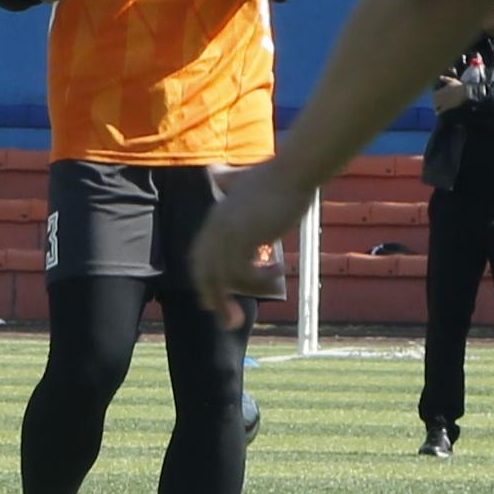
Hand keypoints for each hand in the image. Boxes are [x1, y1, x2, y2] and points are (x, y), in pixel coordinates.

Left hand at [188, 158, 323, 320]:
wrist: (293, 170)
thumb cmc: (277, 177)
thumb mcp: (245, 182)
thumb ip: (229, 181)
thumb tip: (217, 172)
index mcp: (215, 219)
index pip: (200, 259)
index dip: (206, 283)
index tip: (213, 306)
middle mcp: (216, 227)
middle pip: (207, 274)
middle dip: (218, 302)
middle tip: (232, 323)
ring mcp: (227, 232)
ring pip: (227, 277)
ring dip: (252, 288)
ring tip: (276, 283)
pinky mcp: (244, 236)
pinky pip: (244, 272)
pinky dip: (262, 278)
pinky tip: (282, 269)